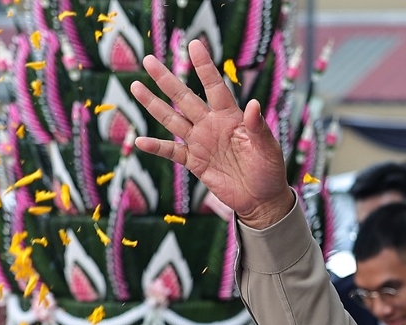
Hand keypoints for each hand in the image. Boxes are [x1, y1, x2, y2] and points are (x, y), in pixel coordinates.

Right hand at [131, 40, 293, 228]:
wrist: (261, 199)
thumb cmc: (269, 169)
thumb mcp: (268, 148)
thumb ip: (258, 127)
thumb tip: (254, 104)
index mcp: (231, 116)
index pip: (215, 86)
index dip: (204, 67)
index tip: (194, 45)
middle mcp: (211, 124)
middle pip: (185, 98)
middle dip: (167, 79)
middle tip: (148, 60)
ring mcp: (200, 142)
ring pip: (172, 119)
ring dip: (154, 104)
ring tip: (136, 86)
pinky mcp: (194, 162)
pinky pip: (172, 151)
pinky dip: (156, 147)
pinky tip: (139, 141)